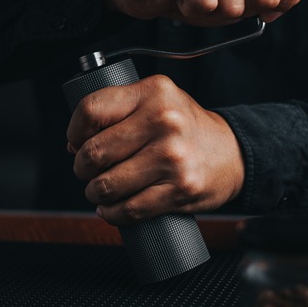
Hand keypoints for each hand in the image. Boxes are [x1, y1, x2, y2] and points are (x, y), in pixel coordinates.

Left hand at [66, 75, 243, 225]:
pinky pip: (129, 209)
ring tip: (101, 189)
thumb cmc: (185, 128)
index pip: (91, 110)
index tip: (76, 142)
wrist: (233, 153)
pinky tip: (112, 208)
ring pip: (107, 184)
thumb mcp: (156, 101)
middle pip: (94, 152)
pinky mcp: (180, 189)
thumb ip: (119, 110)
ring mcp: (173, 157)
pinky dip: (112, 213)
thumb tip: (75, 143)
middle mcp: (163, 121)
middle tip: (88, 170)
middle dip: (82, 168)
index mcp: (152, 92)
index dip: (74, 131)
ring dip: (95, 192)